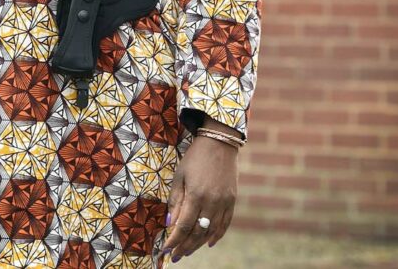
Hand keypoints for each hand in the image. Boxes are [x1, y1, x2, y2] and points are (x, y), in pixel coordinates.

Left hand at [163, 135, 237, 261]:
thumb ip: (175, 200)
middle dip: (184, 246)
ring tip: (188, 251)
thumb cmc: (195, 157)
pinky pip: (225, 224)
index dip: (174, 240)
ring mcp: (224, 202)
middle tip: (175, 256)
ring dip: (198, 244)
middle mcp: (211, 202)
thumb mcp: (180, 175)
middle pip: (197, 232)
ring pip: (211, 231)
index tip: (165, 249)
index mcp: (196, 194)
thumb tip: (170, 223)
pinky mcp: (232, 200)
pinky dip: (217, 236)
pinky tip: (209, 243)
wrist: (219, 142)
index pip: (183, 225)